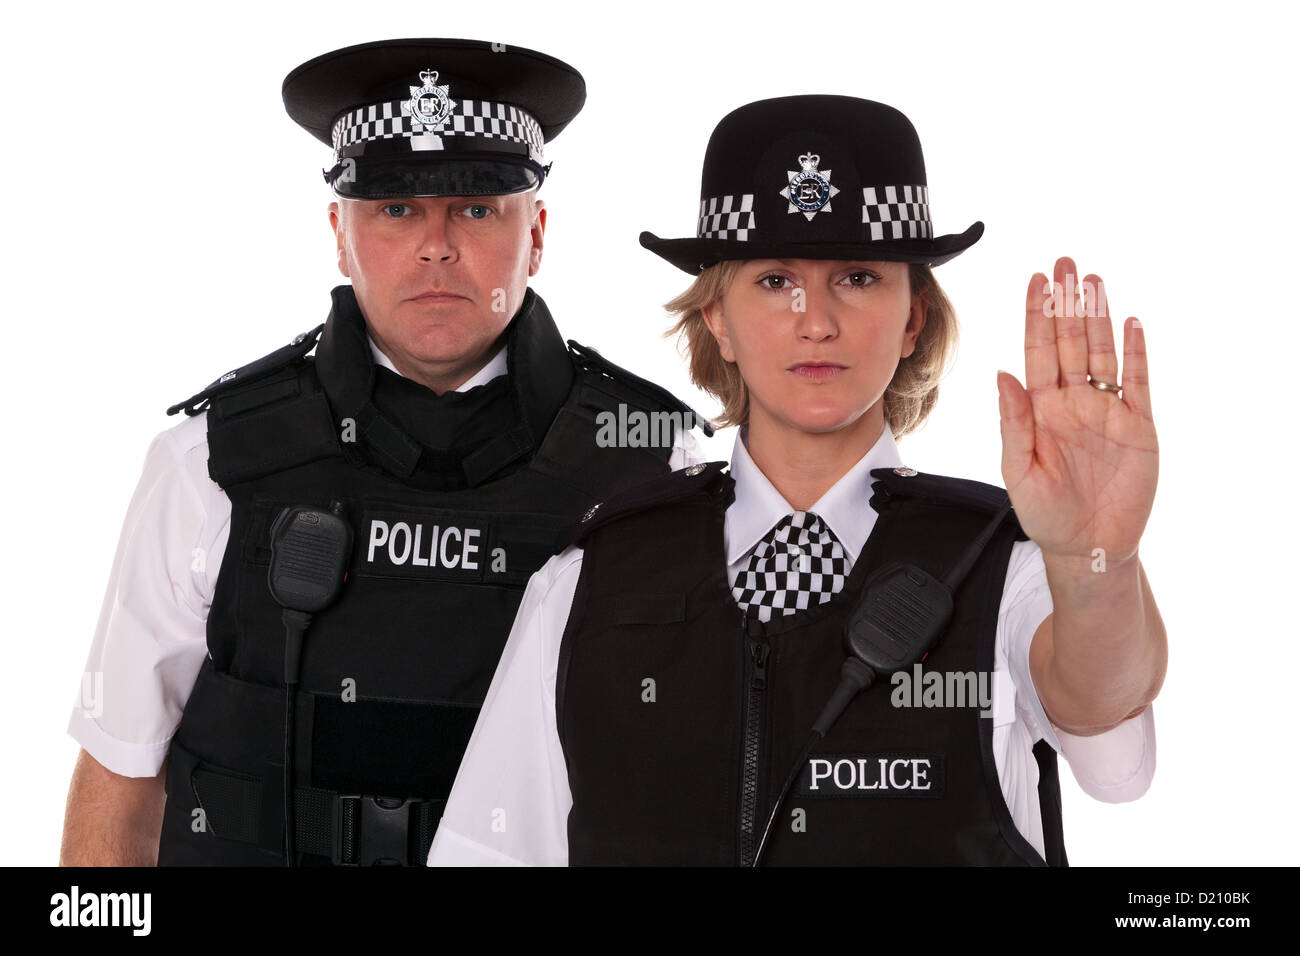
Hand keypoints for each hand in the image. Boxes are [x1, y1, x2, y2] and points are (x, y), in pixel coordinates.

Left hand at [996, 257, 1157, 564]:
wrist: (1086, 547)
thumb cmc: (1045, 513)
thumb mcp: (1019, 469)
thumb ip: (1013, 420)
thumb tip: (1002, 373)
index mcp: (1040, 408)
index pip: (1036, 351)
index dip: (1036, 316)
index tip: (1036, 281)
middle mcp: (1073, 401)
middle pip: (1070, 341)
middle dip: (1066, 303)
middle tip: (1065, 263)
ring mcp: (1106, 410)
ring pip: (1102, 352)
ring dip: (1099, 317)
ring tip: (1093, 281)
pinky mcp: (1138, 425)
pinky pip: (1137, 382)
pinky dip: (1136, 352)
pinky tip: (1130, 323)